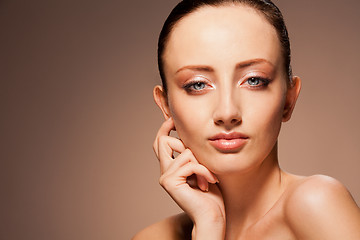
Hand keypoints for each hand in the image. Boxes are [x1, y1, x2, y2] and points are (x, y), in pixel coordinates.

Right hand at [153, 118, 224, 237]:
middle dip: (186, 145)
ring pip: (183, 152)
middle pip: (163, 141)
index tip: (173, 119)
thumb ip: (194, 154)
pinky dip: (204, 171)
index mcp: (171, 167)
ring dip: (202, 163)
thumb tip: (192, 134)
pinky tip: (209, 182)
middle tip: (202, 158)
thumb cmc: (211, 195)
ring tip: (209, 177)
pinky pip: (190, 163)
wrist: (211, 217)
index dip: (164, 128)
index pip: (160, 142)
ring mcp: (165, 177)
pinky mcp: (170, 182)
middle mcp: (164, 171)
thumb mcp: (203, 168)